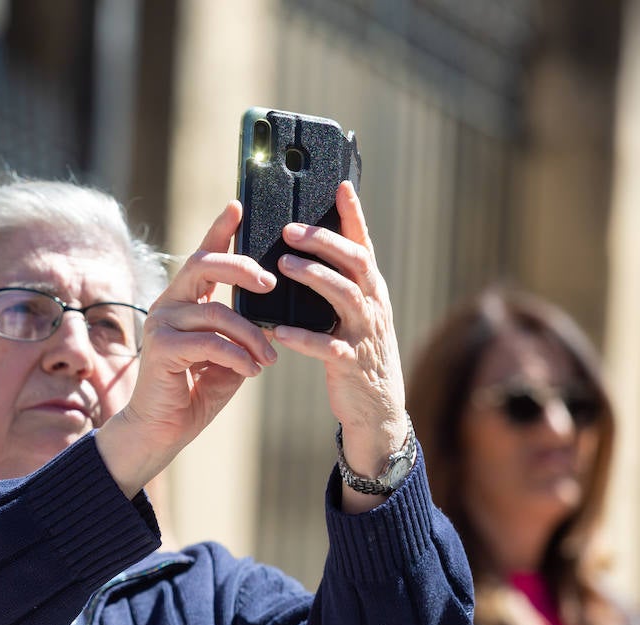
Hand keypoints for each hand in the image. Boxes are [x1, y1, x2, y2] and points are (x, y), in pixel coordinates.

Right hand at [96, 201, 278, 496]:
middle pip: (204, 266)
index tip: (238, 206)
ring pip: (218, 313)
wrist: (163, 430)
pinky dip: (238, 357)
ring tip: (269, 358)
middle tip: (271, 282)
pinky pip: (210, 343)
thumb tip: (271, 313)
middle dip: (242, 268)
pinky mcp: (161, 349)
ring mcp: (161, 324)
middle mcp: (169, 305)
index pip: (203, 257)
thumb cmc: (196, 391)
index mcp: (185, 301)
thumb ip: (242, 330)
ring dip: (252, 337)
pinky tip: (251, 371)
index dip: (219, 230)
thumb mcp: (228, 354)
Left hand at [268, 182, 407, 507]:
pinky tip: (279, 331)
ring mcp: (365, 334)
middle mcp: (373, 305)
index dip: (353, 214)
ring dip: (314, 278)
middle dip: (324, 241)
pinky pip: (327, 347)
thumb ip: (333, 284)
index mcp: (370, 288)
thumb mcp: (349, 314)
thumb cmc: (353, 352)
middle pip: (356, 261)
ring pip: (345, 296)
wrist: (376, 408)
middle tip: (289, 229)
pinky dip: (303, 338)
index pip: (363, 243)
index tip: (340, 184)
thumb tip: (300, 250)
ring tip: (283, 266)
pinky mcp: (352, 364)